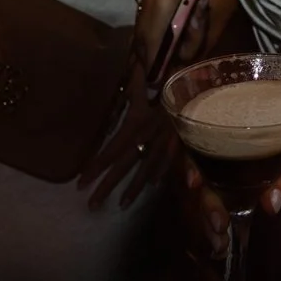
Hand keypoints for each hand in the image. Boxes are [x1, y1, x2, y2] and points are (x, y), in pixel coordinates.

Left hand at [77, 64, 177, 209]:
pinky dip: (159, 173)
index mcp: (136, 125)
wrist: (201, 88)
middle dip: (108, 186)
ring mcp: (165, 143)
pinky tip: (152, 185)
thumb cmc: (170, 80)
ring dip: (133, 188)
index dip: (95, 167)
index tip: (80, 184)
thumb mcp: (147, 80)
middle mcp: (147, 138)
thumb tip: (116, 75)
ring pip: (146, 169)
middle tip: (92, 206)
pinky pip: (168, 161)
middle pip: (125, 166)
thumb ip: (132, 80)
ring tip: (121, 205)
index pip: (111, 150)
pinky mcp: (180, 142)